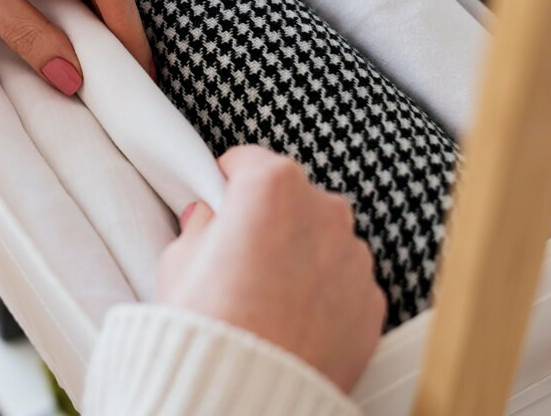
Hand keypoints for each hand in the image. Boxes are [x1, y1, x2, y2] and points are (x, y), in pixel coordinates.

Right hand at [158, 145, 384, 391]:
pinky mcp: (371, 300)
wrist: (244, 389)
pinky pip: (344, 284)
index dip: (226, 183)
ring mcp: (354, 256)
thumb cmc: (207, 319)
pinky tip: (293, 320)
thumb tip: (206, 221)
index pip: (247, 161)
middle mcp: (324, 210)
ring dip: (301, 255)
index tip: (218, 203)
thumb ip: (199, 228)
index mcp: (273, 185)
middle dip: (269, 220)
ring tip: (268, 296)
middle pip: (292, 199)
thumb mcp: (179, 260)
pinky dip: (324, 294)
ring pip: (323, 241)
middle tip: (240, 257)